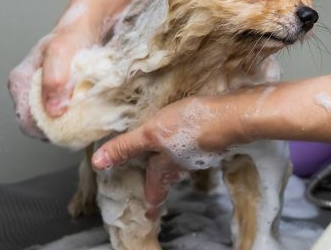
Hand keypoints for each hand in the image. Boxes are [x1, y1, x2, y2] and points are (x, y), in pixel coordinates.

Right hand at [8, 3, 101, 136]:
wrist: (90, 22)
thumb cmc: (74, 32)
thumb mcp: (63, 50)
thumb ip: (55, 78)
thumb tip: (53, 109)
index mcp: (21, 81)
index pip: (26, 121)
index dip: (47, 131)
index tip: (70, 132)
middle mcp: (29, 88)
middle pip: (40, 124)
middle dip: (60, 131)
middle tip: (83, 130)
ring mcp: (44, 90)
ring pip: (53, 120)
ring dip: (71, 125)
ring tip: (89, 122)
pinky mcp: (59, 91)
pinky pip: (65, 112)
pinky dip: (78, 116)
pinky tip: (91, 113)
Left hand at [91, 96, 248, 217]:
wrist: (232, 117)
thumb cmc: (191, 125)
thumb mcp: (151, 133)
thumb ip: (127, 146)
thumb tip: (98, 162)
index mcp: (166, 166)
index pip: (154, 188)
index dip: (150, 201)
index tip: (147, 214)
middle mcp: (184, 164)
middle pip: (170, 177)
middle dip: (162, 183)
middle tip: (157, 189)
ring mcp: (201, 153)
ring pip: (183, 163)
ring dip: (176, 163)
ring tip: (170, 158)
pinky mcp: (213, 140)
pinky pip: (196, 148)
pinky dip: (190, 146)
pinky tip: (191, 135)